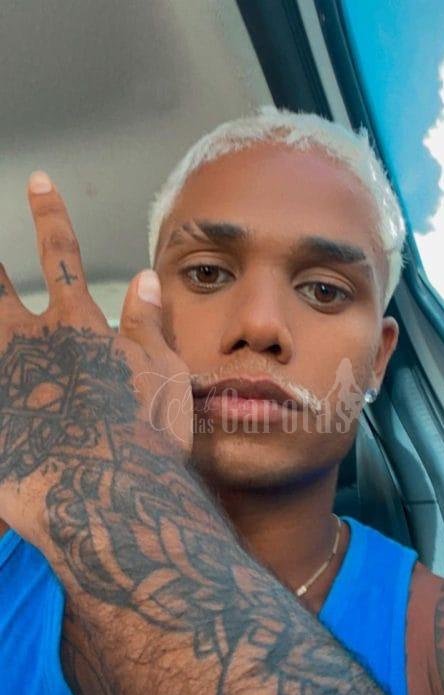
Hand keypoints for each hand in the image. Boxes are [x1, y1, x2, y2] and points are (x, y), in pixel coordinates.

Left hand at [0, 172, 191, 551]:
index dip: (49, 214)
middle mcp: (27, 344)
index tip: (37, 181)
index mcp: (75, 325)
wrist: (110, 501)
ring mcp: (1, 384)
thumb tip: (141, 278)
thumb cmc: (146, 437)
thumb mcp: (162, 374)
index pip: (61, 253)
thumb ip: (147, 323)